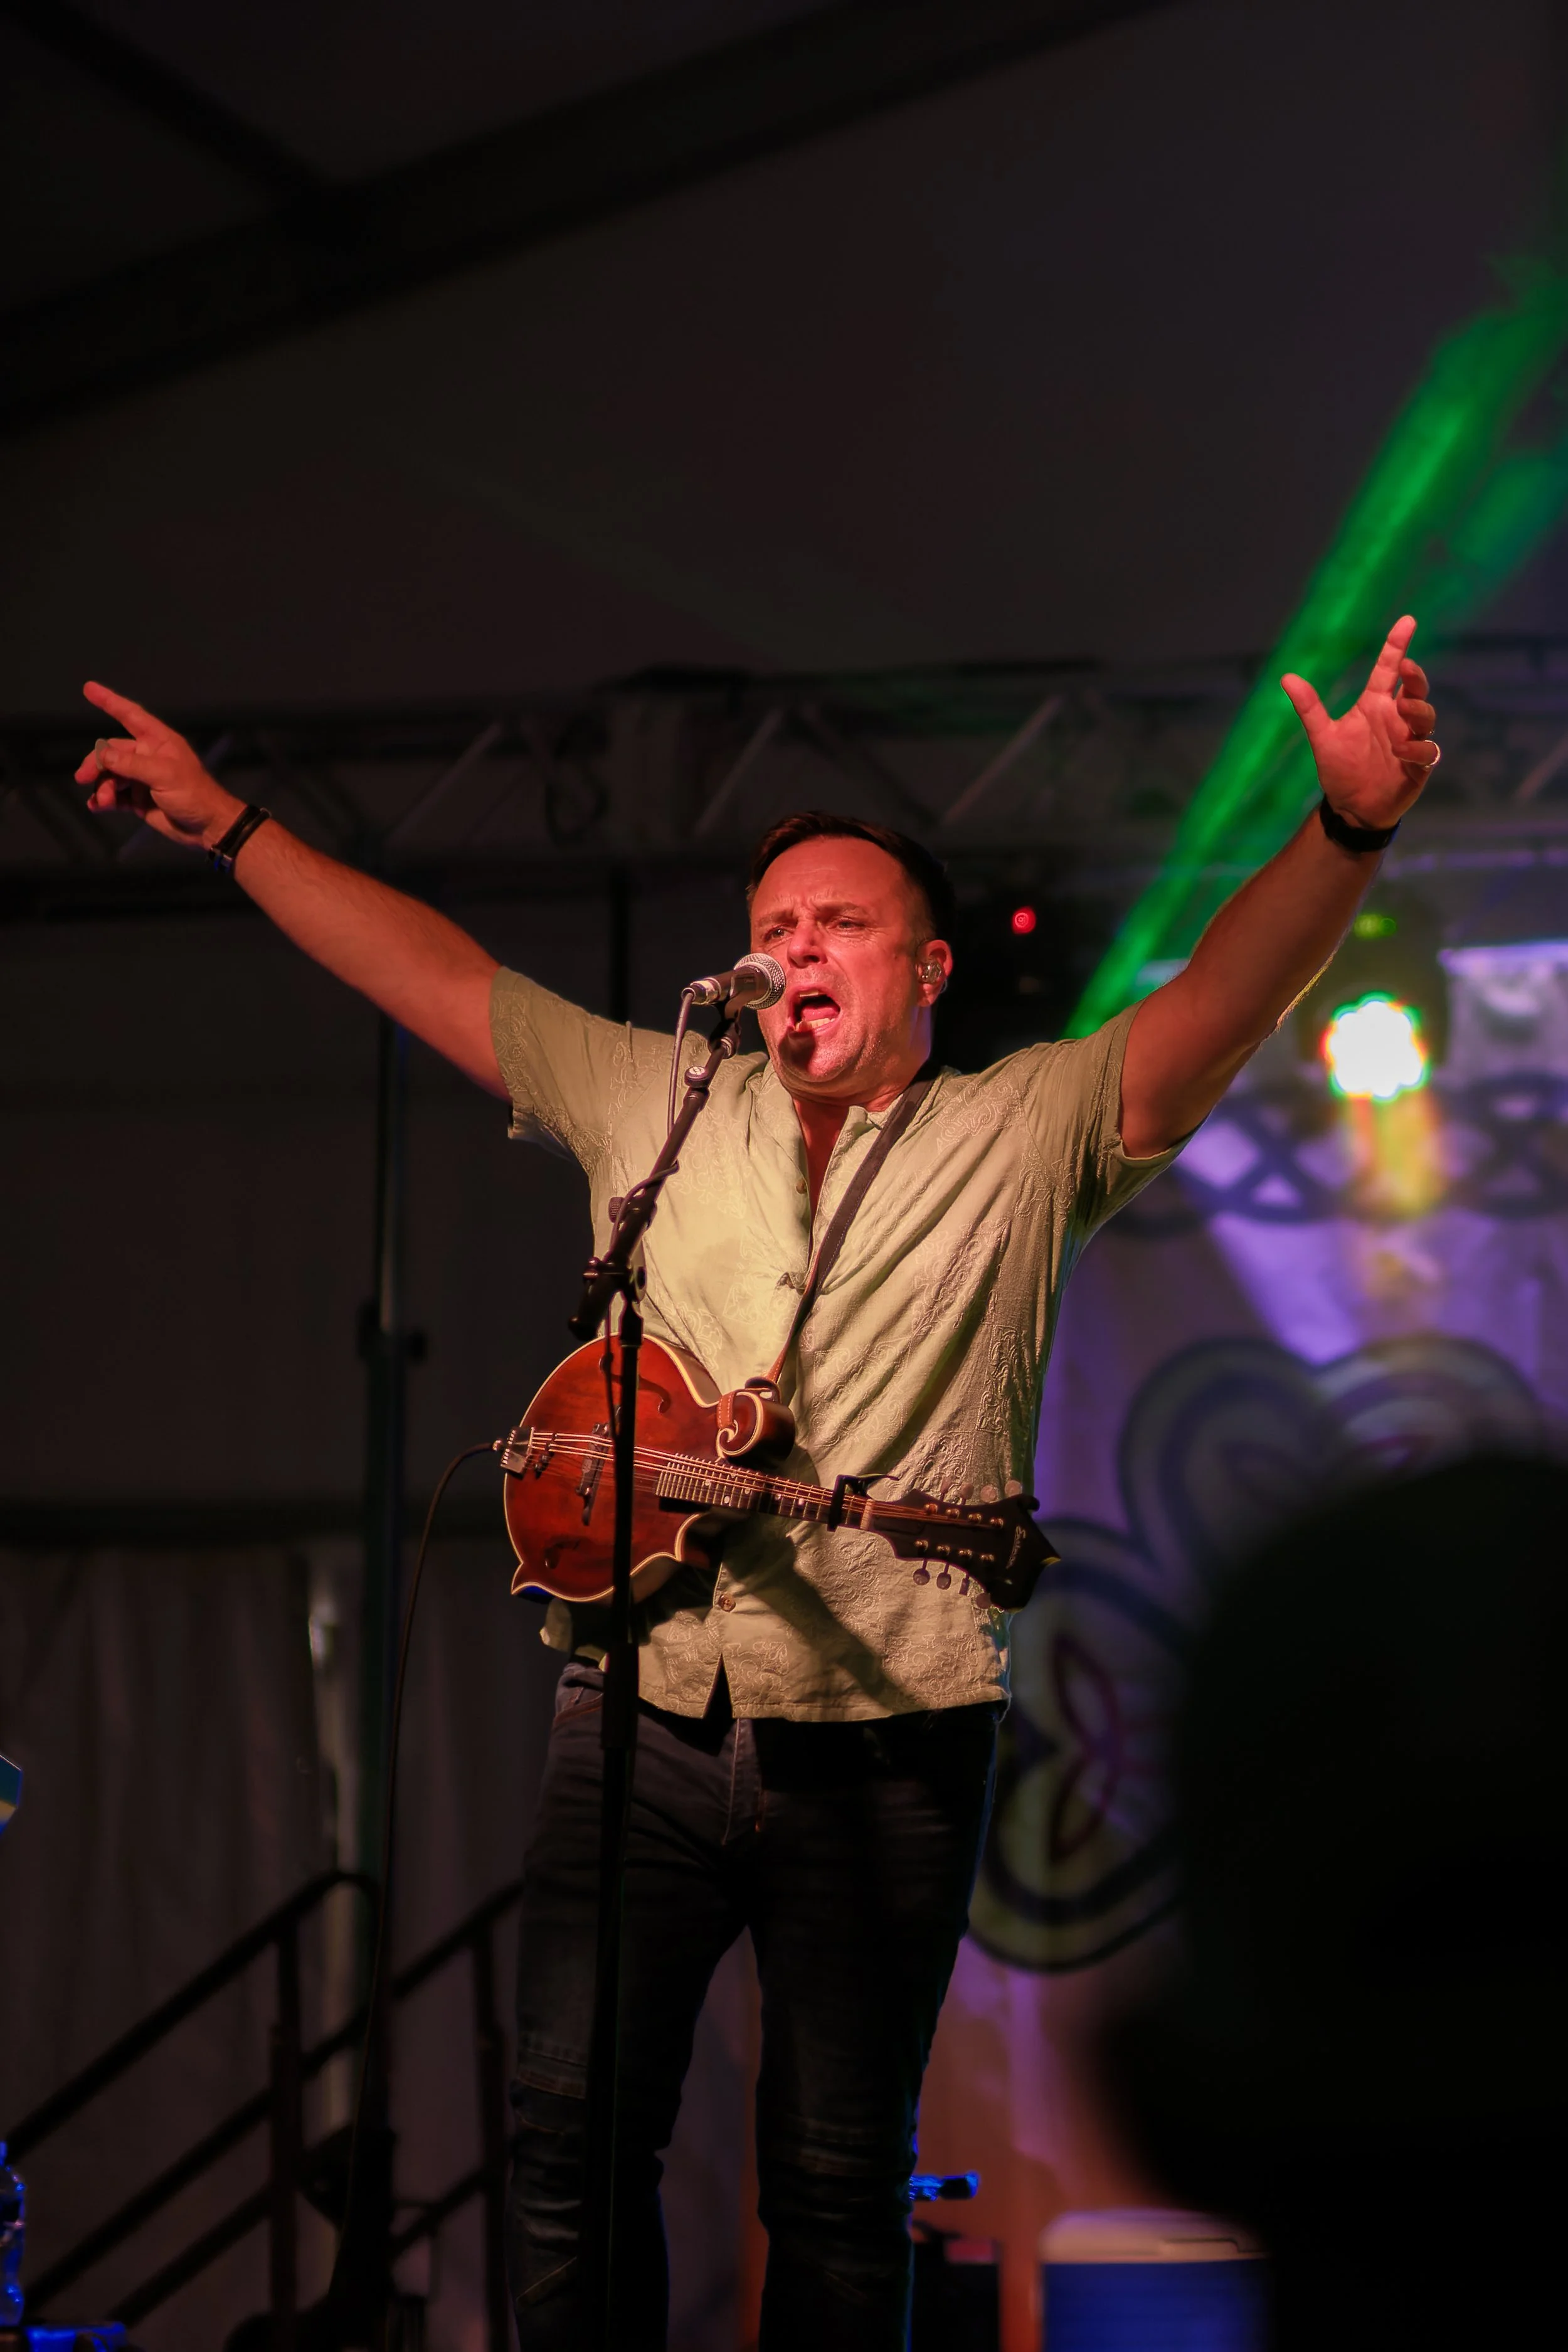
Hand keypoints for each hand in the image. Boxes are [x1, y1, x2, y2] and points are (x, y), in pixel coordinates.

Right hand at [74, 680, 242, 850]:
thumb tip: (101, 755)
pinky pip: (114, 795)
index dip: (109, 701)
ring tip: (103, 801)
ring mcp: (141, 778)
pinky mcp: (138, 799)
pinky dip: (103, 800)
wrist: (208, 828)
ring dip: (102, 786)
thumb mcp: (163, 775)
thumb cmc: (193, 794)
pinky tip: (97, 806)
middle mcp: (147, 756)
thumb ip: (130, 764)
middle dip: (95, 763)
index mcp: (158, 741)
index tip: (88, 688)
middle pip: (111, 751)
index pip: (130, 715)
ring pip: (110, 775)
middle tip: (82, 777)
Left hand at [1281, 615, 1438, 831]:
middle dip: (1416, 676)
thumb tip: (1286, 677)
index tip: (1407, 621)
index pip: (1388, 669)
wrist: (1350, 808)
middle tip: (1407, 668)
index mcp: (1375, 705)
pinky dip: (1416, 748)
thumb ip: (1309, 708)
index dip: (1397, 645)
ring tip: (1402, 708)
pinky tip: (1400, 750)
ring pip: (1425, 716)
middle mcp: (1396, 718)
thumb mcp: (1322, 737)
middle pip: (1415, 688)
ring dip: (1417, 710)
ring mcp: (1410, 740)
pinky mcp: (1419, 765)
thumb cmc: (1340, 768)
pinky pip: (1427, 750)